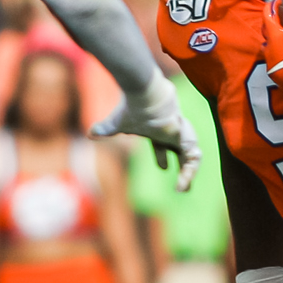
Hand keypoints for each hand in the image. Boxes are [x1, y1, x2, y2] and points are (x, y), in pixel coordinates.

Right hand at [90, 73, 201, 190]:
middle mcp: (171, 132)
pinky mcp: (185, 135)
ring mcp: (180, 133)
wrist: (145, 93)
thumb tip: (90, 134)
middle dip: (183, 168)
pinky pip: (193, 156)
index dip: (162, 156)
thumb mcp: (117, 123)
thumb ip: (105, 130)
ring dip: (188, 174)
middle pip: (180, 152)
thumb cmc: (131, 107)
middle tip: (182, 186)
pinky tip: (184, 182)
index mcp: (157, 130)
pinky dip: (189, 170)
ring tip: (183, 189)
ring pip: (190, 156)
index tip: (164, 167)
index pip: (163, 145)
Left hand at [261, 0, 282, 103]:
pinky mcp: (280, 80)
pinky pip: (278, 68)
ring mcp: (274, 68)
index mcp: (275, 38)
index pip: (268, 17)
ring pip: (270, 54)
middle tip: (278, 23)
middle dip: (271, 28)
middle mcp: (270, 53)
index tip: (274, 3)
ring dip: (275, 47)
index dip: (271, 8)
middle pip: (266, 37)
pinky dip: (282, 62)